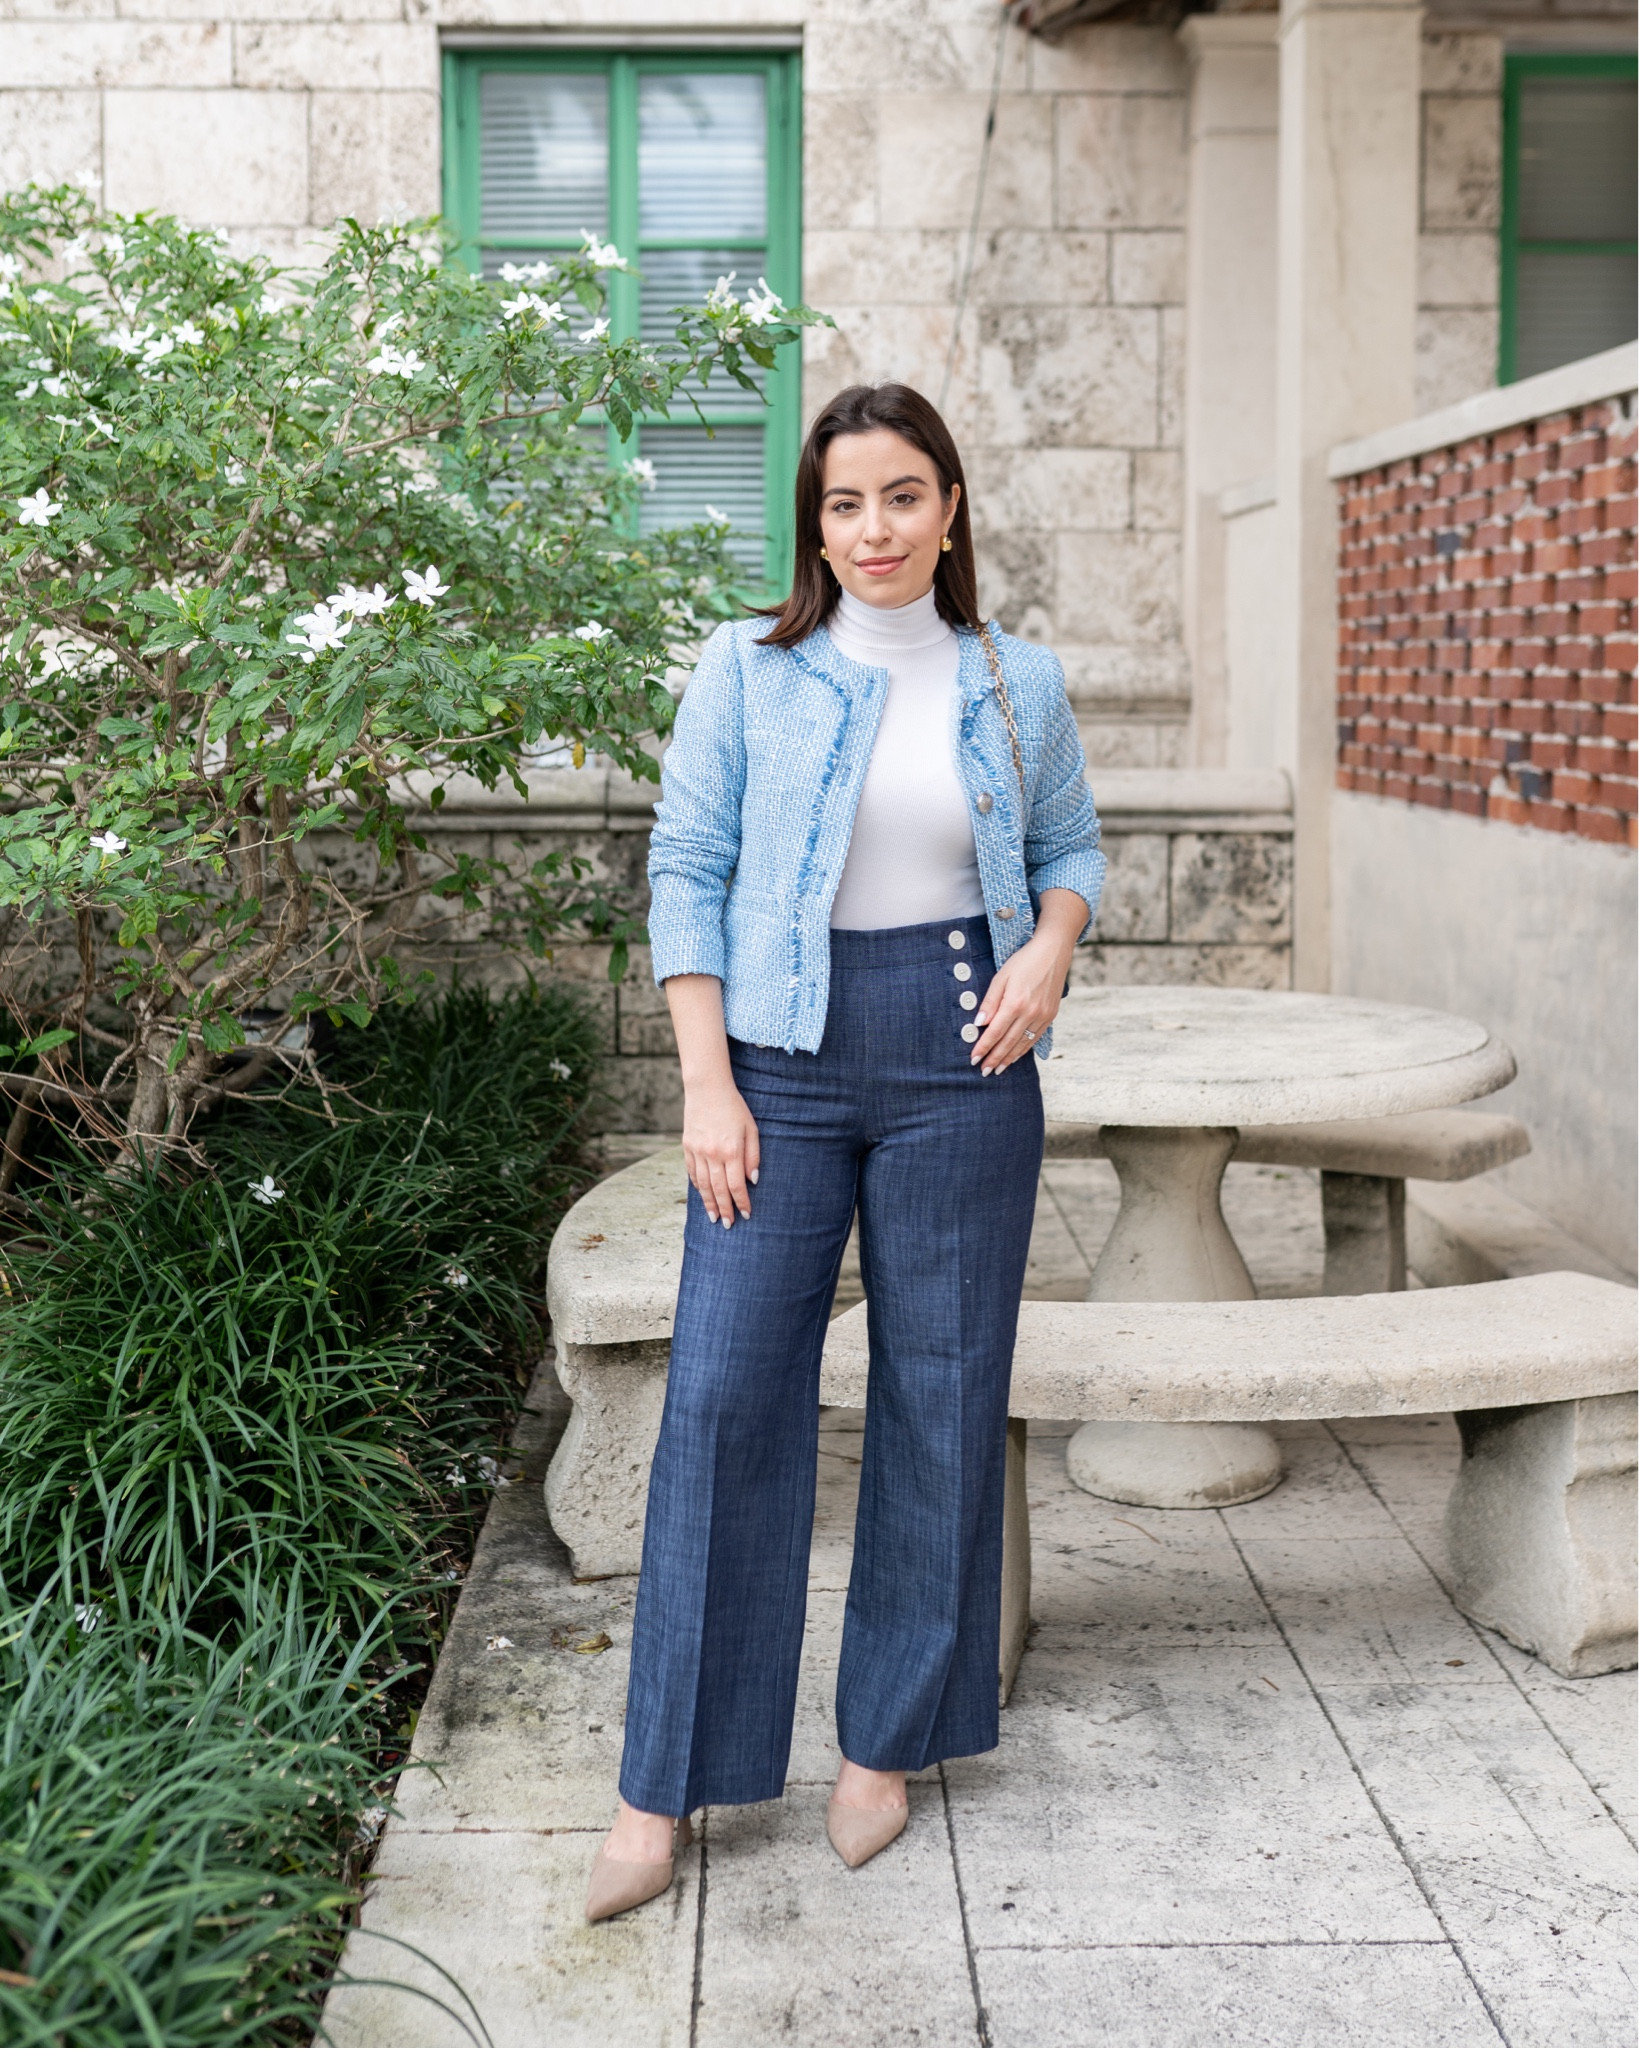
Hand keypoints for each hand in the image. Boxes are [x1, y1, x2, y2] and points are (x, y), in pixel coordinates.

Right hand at [682, 1077, 760, 1227]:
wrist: (707, 1089)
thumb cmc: (734, 1107)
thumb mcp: (751, 1129)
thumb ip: (753, 1156)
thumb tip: (752, 1180)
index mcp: (731, 1150)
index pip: (737, 1185)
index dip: (742, 1202)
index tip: (746, 1214)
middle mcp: (712, 1154)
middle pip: (718, 1190)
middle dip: (725, 1209)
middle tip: (728, 1225)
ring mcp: (697, 1151)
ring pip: (702, 1185)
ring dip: (709, 1203)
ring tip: (714, 1217)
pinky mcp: (687, 1146)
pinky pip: (692, 1172)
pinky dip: (697, 1186)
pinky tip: (703, 1195)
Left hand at [970, 888, 1086, 1075]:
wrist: (1053, 952)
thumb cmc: (1024, 961)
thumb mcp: (1001, 977)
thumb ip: (989, 1002)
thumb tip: (979, 1024)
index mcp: (1015, 1003)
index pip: (994, 1032)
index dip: (983, 1047)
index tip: (973, 1058)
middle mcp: (1030, 1013)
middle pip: (1008, 1042)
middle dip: (994, 1058)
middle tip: (983, 1071)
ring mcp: (1042, 1016)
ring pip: (1022, 1044)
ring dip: (1008, 1059)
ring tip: (997, 1070)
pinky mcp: (1050, 1016)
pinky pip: (1034, 1039)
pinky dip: (1023, 1050)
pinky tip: (1015, 1056)